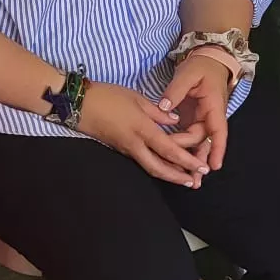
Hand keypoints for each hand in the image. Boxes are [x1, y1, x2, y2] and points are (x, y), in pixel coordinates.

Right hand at [77, 81, 206, 186]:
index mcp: (142, 129)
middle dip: (178, 177)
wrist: (77, 104)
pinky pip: (141, 161)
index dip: (187, 161)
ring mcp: (125, 148)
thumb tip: (174, 121)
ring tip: (183, 179)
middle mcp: (135, 144)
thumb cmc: (107, 96)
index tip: (202, 167)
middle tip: (194, 183)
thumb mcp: (136, 98)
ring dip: (168, 175)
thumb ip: (158, 112)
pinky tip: (164, 165)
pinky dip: (156, 166)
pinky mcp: (119, 148)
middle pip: (159, 168)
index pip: (170, 150)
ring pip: (150, 167)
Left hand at [158, 55, 232, 172]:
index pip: (217, 131)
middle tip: (191, 179)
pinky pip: (190, 137)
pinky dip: (186, 150)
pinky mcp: (192, 118)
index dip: (217, 149)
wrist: (208, 59)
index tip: (213, 165)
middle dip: (199, 160)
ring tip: (189, 180)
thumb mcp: (188, 75)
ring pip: (198, 143)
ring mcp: (201, 118)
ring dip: (194, 160)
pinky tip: (179, 163)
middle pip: (204, 141)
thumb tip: (164, 108)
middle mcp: (210, 116)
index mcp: (213, 106)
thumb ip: (175, 91)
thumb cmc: (200, 67)